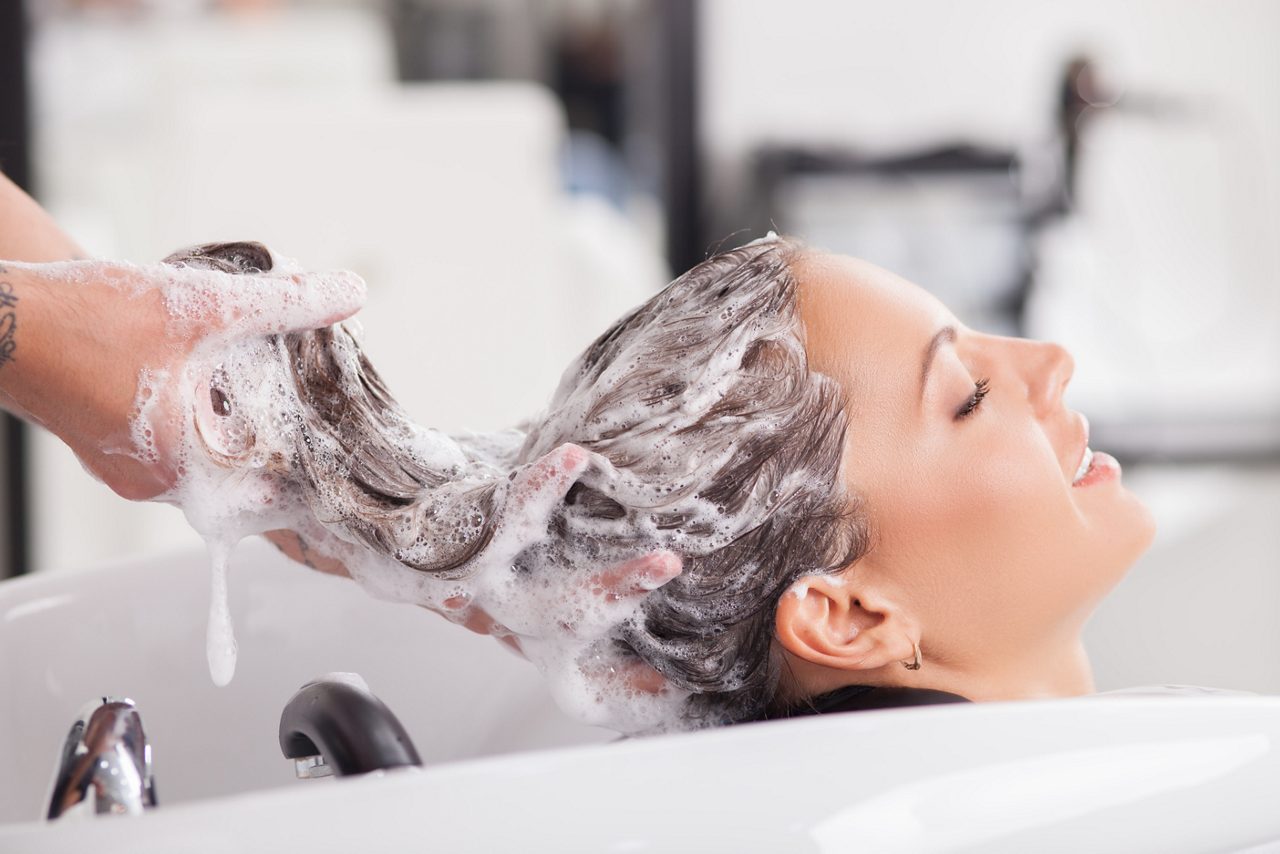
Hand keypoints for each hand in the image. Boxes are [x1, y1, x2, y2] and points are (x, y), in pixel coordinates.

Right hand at [0, 255, 364, 499]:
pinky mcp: (105, 443)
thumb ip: (284, 303)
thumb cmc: (85, 318)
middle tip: (304, 402)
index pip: (265, 492)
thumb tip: (351, 293)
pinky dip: (192, 414)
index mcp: (179, 468)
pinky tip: (206, 375)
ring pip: (201, 455)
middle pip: (235, 474)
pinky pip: (168, 440)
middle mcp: (151, 482)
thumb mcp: (203, 306)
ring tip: (257, 382)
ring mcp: (123, 467)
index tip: (331, 443)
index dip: (303, 466)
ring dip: (229, 423)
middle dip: (270, 437)